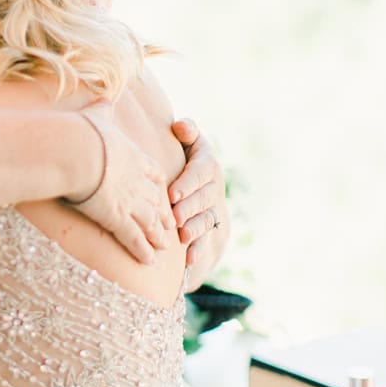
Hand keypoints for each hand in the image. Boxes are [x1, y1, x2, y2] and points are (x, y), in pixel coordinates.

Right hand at [67, 104, 175, 264]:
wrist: (77, 152)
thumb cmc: (82, 134)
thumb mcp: (96, 115)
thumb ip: (102, 107)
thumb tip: (104, 92)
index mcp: (135, 158)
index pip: (152, 175)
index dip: (157, 186)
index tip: (163, 193)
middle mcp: (138, 182)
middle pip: (155, 202)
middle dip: (164, 215)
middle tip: (172, 226)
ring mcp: (131, 202)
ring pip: (150, 223)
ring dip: (158, 237)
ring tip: (164, 247)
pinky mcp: (118, 218)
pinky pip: (134, 239)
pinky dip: (142, 251)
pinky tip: (149, 261)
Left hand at [170, 118, 228, 282]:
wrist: (195, 183)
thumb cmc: (182, 156)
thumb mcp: (187, 142)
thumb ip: (187, 132)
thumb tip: (180, 126)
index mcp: (207, 164)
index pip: (200, 172)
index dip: (188, 184)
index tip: (172, 194)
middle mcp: (213, 187)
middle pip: (204, 198)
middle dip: (189, 208)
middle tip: (175, 216)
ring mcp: (213, 209)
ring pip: (206, 220)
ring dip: (195, 229)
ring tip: (182, 237)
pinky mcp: (210, 228)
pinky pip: (207, 241)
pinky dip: (199, 251)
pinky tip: (189, 260)